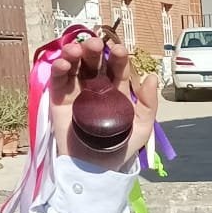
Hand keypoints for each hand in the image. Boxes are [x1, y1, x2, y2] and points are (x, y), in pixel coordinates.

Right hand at [47, 33, 159, 168]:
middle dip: (94, 50)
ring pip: (75, 66)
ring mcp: (77, 91)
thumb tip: (153, 77)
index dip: (118, 58)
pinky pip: (58, 80)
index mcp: (116, 90)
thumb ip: (149, 103)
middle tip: (95, 44)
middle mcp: (96, 86)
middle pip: (94, 62)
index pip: (117, 68)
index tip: (120, 50)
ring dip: (74, 53)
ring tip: (76, 49)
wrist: (95, 168)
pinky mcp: (59, 99)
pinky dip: (59, 68)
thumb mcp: (142, 127)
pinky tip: (64, 63)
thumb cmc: (120, 148)